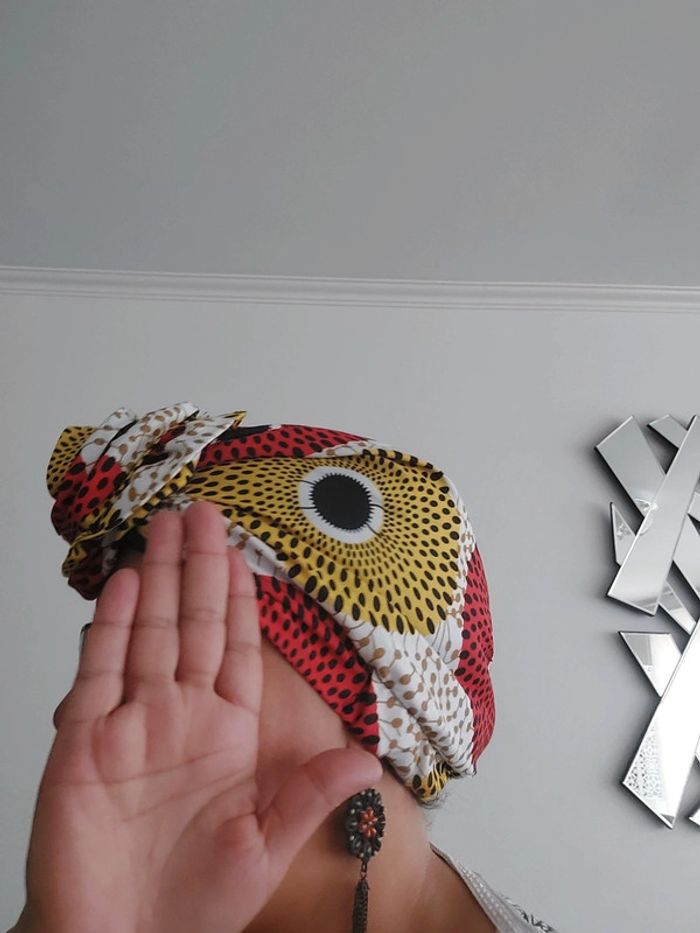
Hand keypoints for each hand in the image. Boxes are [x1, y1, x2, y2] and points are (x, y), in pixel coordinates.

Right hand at [18, 500, 381, 932]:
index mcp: (227, 732)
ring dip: (159, 578)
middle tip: (202, 512)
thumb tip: (367, 758)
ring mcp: (132, 721)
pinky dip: (115, 626)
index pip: (237, 647)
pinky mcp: (86, 738)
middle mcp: (181, 715)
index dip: (240, 597)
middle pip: (193, 624)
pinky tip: (130, 584)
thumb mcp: (265, 846)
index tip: (243, 551)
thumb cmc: (193, 903)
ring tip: (166, 526)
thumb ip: (310, 794)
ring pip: (150, 632)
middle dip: (198, 567)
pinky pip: (103, 670)